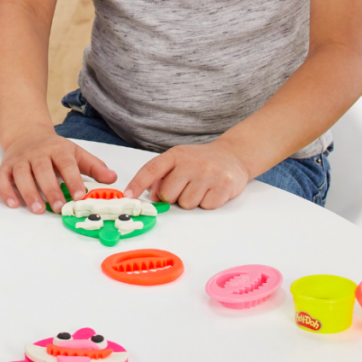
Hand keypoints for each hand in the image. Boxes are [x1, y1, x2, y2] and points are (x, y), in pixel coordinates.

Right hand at [0, 129, 117, 213]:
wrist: (27, 134)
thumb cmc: (54, 149)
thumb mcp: (76, 153)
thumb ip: (94, 167)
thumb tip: (113, 178)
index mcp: (58, 148)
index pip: (66, 163)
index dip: (73, 179)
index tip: (80, 195)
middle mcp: (37, 152)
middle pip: (42, 169)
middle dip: (50, 189)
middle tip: (58, 207)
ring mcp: (20, 159)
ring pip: (22, 174)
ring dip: (29, 192)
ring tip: (38, 209)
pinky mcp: (6, 166)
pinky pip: (1, 178)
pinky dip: (5, 191)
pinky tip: (13, 204)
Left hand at [124, 141, 250, 209]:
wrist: (233, 155)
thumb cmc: (199, 161)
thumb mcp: (178, 162)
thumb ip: (160, 177)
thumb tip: (152, 197)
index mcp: (175, 155)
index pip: (151, 170)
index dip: (137, 184)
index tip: (127, 196)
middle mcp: (191, 162)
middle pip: (168, 195)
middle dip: (173, 197)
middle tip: (185, 187)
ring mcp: (209, 173)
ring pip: (186, 204)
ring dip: (191, 201)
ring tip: (200, 188)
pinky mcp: (224, 185)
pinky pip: (206, 206)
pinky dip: (207, 202)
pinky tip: (212, 190)